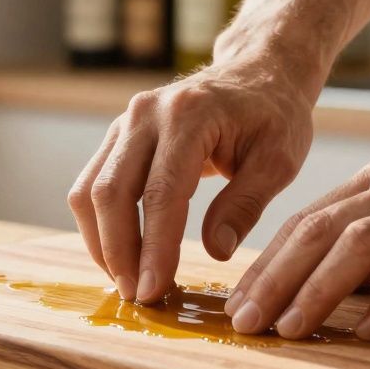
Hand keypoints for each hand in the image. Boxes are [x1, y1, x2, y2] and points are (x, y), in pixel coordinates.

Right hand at [68, 56, 316, 303]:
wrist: (257, 72)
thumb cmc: (273, 116)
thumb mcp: (279, 160)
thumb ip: (246, 204)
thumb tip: (215, 252)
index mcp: (189, 115)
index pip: (160, 193)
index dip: (154, 247)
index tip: (154, 290)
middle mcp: (146, 113)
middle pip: (111, 192)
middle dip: (118, 252)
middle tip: (137, 296)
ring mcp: (125, 122)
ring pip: (90, 190)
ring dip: (101, 242)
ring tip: (126, 281)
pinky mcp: (117, 135)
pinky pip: (92, 184)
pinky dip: (99, 225)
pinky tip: (120, 255)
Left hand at [224, 128, 369, 339]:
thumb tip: (329, 286)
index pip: (307, 220)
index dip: (267, 263)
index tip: (237, 303)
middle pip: (320, 230)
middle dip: (275, 279)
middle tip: (245, 321)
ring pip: (361, 245)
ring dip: (318, 289)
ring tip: (290, 329)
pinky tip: (368, 330)